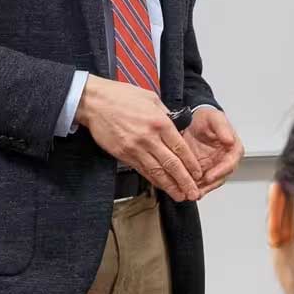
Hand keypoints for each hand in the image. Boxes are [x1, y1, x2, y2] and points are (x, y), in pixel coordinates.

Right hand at [77, 77, 201, 200]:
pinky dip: (153, 180)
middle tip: (193, 193)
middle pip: (171, 164)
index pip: (181, 148)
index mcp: (160, 123)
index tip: (198, 173)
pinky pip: (142, 170)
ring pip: (157, 172)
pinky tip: (161, 186)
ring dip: (170, 186)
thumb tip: (176, 126)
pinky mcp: (123, 155)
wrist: (95, 102)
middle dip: (185, 181)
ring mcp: (135, 148)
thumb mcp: (151, 98)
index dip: (191, 164)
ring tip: (180, 196)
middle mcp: (149, 138)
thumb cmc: (121, 97)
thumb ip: (166, 114)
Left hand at [184, 106, 242, 195]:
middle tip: (197, 192)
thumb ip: (222, 128)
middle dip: (209, 186)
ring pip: (210, 182)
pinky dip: (193, 186)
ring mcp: (213, 166)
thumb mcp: (214, 117)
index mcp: (233, 149)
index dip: (220, 172)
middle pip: (220, 177)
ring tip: (190, 194)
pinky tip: (184, 190)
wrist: (193, 118)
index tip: (209, 177)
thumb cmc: (206, 117)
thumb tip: (230, 140)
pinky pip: (199, 181)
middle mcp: (225, 160)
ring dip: (201, 189)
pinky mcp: (202, 169)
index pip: (230, 163)